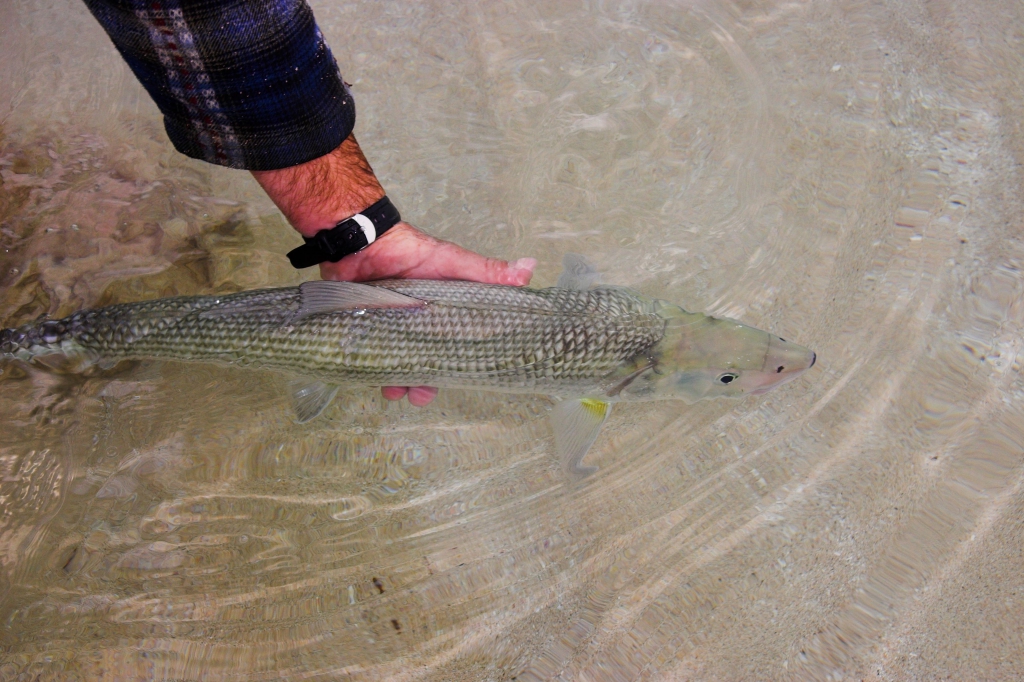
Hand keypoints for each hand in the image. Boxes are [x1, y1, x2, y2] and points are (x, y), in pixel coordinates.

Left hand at [252, 135, 535, 406]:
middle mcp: (419, 323)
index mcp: (444, 312)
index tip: (463, 379)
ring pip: (397, 362)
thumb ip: (488, 272)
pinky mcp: (365, 327)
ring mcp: (391, 326)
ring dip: (397, 381)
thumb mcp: (452, 262)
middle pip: (425, 360)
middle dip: (424, 381)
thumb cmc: (410, 251)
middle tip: (421, 395)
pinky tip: (371, 380)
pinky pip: (370, 355)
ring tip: (393, 392)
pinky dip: (372, 370)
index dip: (461, 363)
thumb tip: (531, 266)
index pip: (458, 344)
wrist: (360, 242)